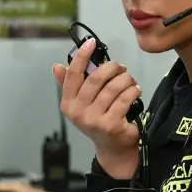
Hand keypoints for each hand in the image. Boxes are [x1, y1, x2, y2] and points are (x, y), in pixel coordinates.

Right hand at [54, 38, 140, 178]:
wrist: (112, 149)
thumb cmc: (98, 121)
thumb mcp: (82, 104)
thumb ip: (70, 85)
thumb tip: (57, 66)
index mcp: (68, 104)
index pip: (73, 75)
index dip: (81, 56)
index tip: (91, 43)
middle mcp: (78, 112)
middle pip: (96, 78)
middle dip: (112, 68)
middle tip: (121, 67)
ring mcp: (94, 120)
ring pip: (113, 87)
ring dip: (126, 80)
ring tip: (130, 81)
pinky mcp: (111, 125)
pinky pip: (125, 98)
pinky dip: (133, 91)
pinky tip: (135, 91)